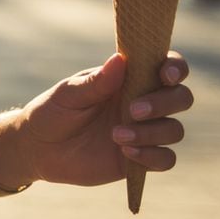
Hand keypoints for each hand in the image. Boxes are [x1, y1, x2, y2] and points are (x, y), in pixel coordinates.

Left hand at [0, 51, 192, 187]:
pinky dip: (152, 156)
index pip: (166, 66)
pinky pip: (166, 159)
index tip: (164, 74)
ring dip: (151, 132)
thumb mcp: (69, 94)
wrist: (39, 148)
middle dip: (164, 103)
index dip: (175, 67)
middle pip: (181, 98)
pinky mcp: (140, 158)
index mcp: (128, 79)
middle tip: (132, 110)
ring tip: (115, 135)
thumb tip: (120, 59)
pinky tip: (125, 153)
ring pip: (174, 129)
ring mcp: (144, 131)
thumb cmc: (53, 111)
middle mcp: (143, 102)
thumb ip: (96, 81)